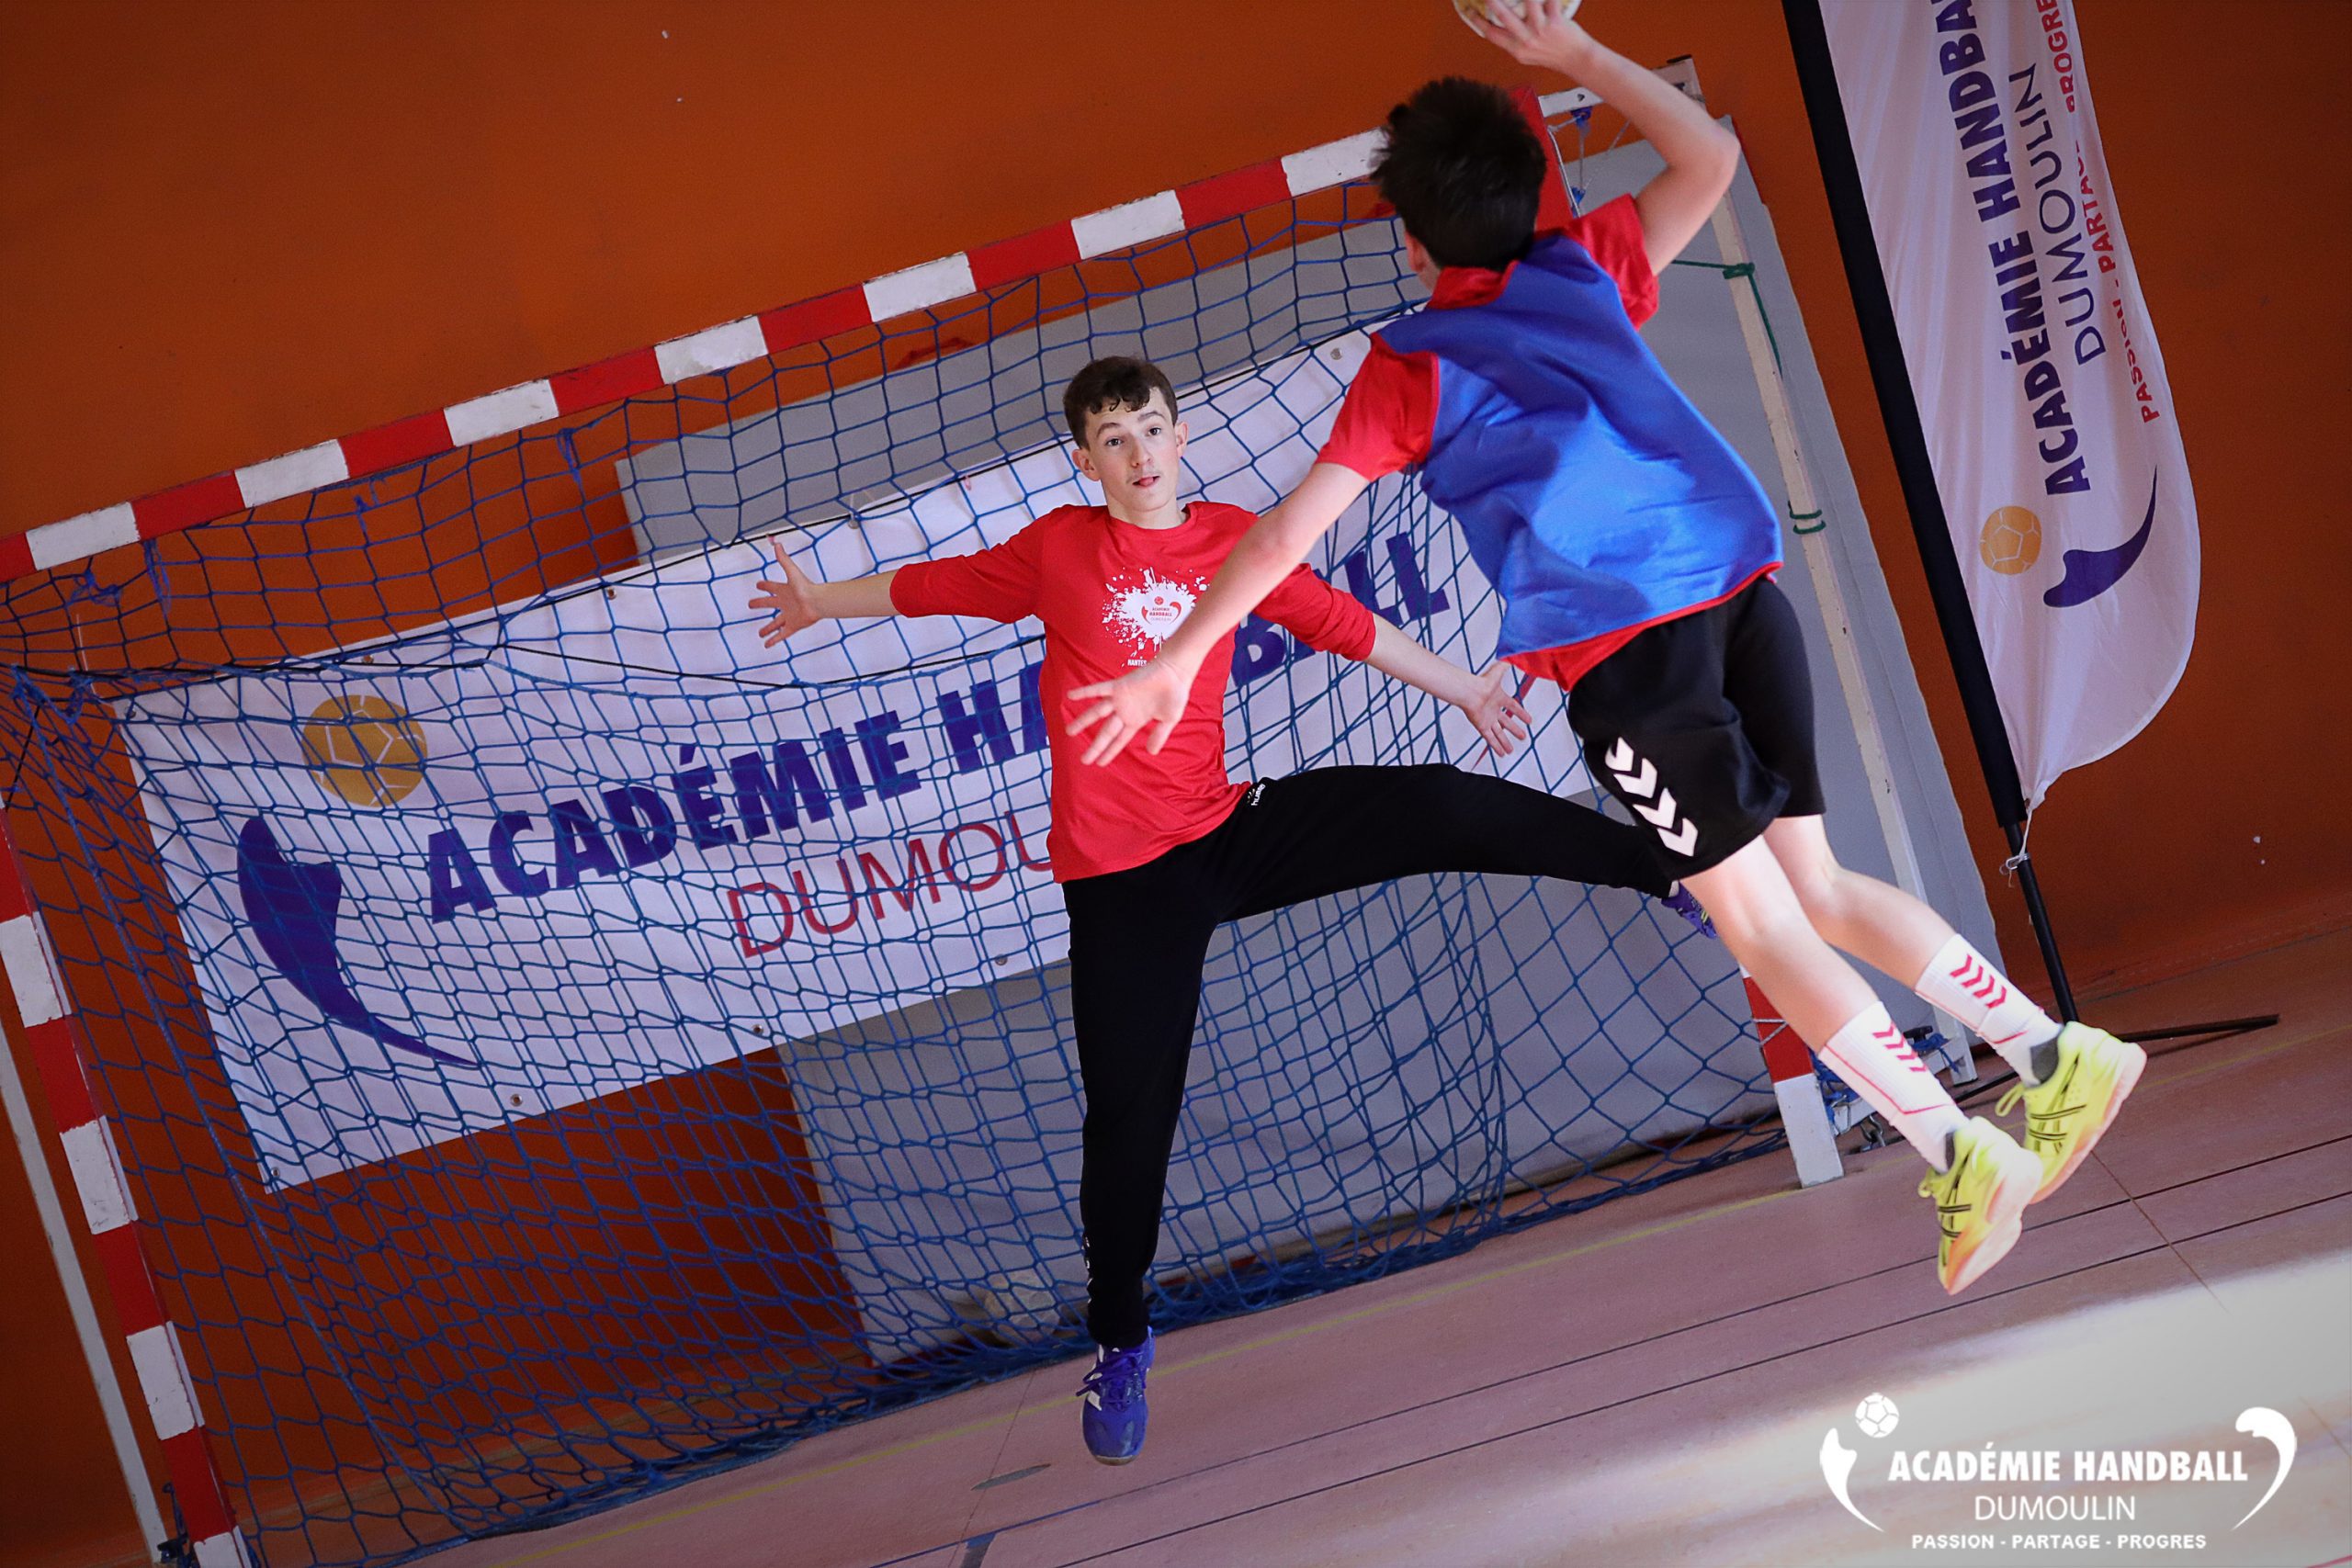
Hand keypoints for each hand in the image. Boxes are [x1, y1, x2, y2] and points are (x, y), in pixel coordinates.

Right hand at [749, 541, 823, 646]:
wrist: (818, 602)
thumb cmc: (807, 587)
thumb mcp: (792, 572)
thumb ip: (784, 559)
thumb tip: (777, 544)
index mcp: (784, 590)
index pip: (771, 586)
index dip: (765, 585)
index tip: (758, 585)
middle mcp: (786, 603)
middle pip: (769, 604)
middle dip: (760, 603)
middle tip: (751, 604)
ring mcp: (789, 615)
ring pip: (775, 623)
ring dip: (767, 628)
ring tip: (760, 633)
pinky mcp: (793, 625)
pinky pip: (781, 635)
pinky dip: (774, 640)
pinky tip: (767, 645)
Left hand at [1064, 656, 1191, 764]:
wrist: (1176, 673)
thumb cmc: (1175, 695)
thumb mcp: (1169, 720)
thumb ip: (1159, 735)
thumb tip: (1151, 753)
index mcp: (1135, 721)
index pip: (1119, 741)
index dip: (1109, 752)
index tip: (1099, 763)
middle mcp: (1124, 712)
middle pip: (1106, 732)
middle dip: (1095, 746)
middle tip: (1084, 760)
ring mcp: (1120, 699)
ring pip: (1097, 712)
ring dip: (1082, 721)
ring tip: (1069, 731)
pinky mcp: (1119, 686)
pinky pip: (1099, 689)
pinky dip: (1085, 692)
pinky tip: (1070, 695)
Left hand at [1456, 666, 1532, 756]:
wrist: (1469, 692)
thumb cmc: (1482, 681)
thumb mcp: (1499, 671)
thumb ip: (1507, 663)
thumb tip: (1516, 654)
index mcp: (1499, 697)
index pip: (1513, 706)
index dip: (1521, 713)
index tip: (1529, 720)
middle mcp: (1493, 710)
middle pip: (1506, 722)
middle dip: (1515, 730)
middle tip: (1523, 736)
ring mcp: (1488, 719)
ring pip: (1499, 733)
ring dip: (1505, 742)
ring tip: (1511, 750)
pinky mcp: (1482, 726)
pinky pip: (1491, 739)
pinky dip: (1496, 746)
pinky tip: (1501, 754)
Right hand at [1475, 0, 1596, 77]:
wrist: (1576, 59)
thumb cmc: (1553, 56)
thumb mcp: (1527, 55)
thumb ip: (1514, 42)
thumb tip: (1500, 27)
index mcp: (1516, 49)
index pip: (1491, 34)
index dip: (1477, 22)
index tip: (1469, 10)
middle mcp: (1526, 40)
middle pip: (1504, 17)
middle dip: (1493, 2)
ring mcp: (1541, 30)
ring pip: (1528, 4)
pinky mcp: (1556, 21)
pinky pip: (1551, 1)